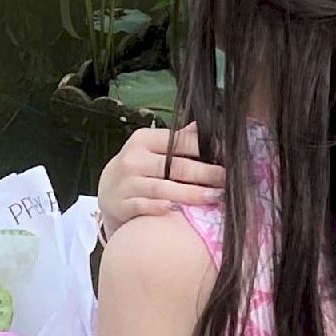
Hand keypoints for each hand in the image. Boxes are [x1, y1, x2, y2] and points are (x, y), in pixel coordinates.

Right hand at [98, 123, 224, 236]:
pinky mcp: (121, 204)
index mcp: (144, 140)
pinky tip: (175, 209)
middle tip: (228, 179)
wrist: (107, 191)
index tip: (228, 157)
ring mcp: (126, 182)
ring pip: (163, 188)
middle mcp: (134, 159)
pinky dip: (158, 207)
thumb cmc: (139, 168)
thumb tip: (204, 126)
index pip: (180, 142)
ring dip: (191, 193)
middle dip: (206, 173)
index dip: (206, 149)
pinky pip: (143, 205)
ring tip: (215, 196)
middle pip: (176, 166)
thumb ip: (177, 140)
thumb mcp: (152, 150)